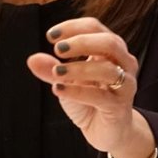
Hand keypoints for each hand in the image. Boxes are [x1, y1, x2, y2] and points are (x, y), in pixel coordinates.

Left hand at [25, 16, 155, 157]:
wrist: (106, 130)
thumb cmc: (88, 98)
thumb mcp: (65, 80)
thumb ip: (50, 69)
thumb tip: (32, 59)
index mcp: (109, 49)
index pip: (94, 27)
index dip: (72, 27)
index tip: (50, 36)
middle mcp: (123, 63)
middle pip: (109, 42)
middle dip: (81, 42)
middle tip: (57, 50)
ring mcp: (125, 85)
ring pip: (108, 69)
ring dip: (78, 68)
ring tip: (56, 72)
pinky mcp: (121, 106)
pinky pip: (101, 96)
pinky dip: (77, 91)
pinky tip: (58, 89)